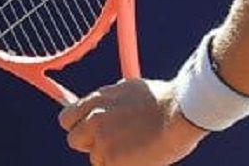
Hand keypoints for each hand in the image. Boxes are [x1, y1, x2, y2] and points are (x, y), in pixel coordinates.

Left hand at [58, 78, 208, 165]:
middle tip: (112, 144)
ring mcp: (101, 138)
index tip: (90, 132)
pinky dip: (123, 165)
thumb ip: (113, 101)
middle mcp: (95, 117)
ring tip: (137, 147)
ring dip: (111, 157)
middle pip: (74, 139)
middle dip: (90, 144)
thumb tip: (103, 106)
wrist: (181, 112)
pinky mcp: (110, 158)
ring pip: (95, 157)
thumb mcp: (133, 90)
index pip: (68, 117)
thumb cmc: (167, 100)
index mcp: (99, 99)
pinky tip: (141, 155)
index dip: (78, 126)